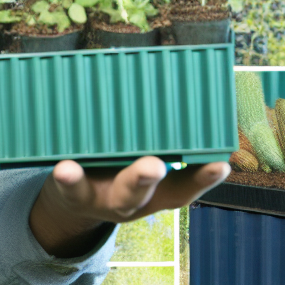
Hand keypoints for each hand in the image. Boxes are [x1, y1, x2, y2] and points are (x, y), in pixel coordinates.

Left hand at [29, 157, 229, 257]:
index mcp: (154, 191)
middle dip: (145, 177)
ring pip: (94, 192)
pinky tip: (64, 167)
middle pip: (138, 192)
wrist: (74, 201)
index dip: (202, 178)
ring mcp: (96, 197)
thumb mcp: (140, 161)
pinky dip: (67, 177)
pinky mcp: (70, 191)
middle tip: (154, 165)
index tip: (220, 164)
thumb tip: (170, 82)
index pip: (183, 186)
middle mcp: (127, 199)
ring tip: (84, 168)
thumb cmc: (117, 168)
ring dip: (93, 181)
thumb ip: (155, 137)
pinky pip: (67, 185)